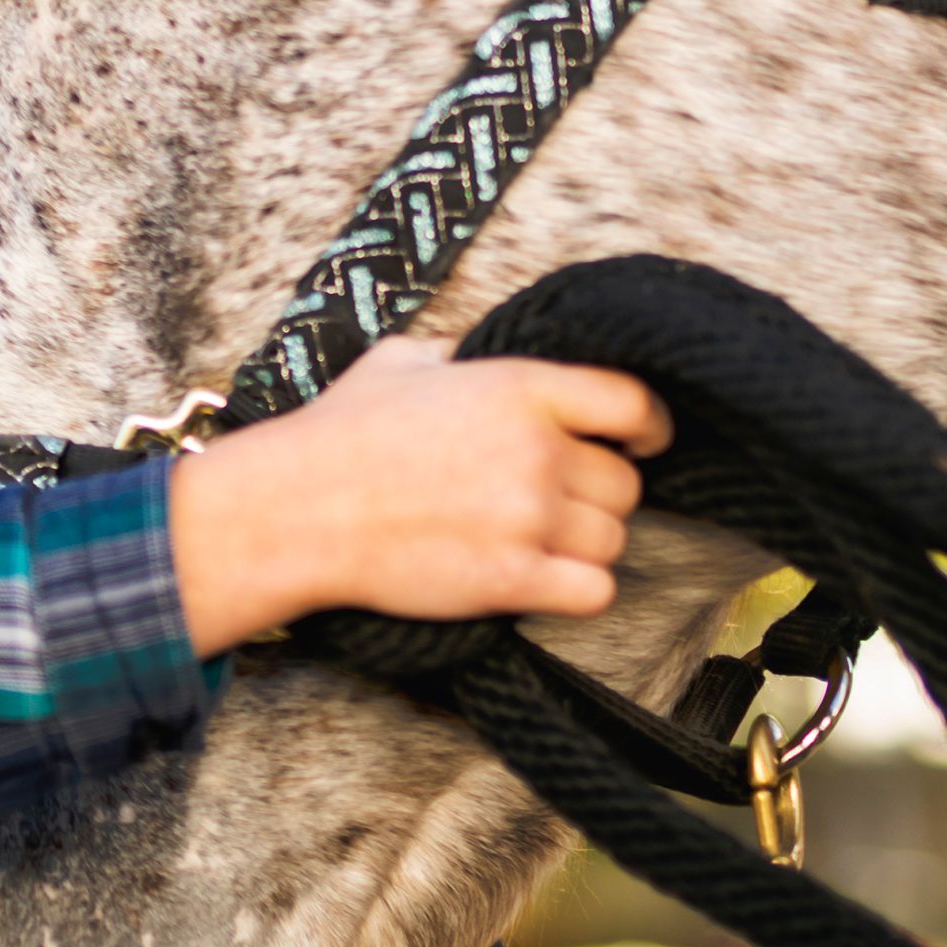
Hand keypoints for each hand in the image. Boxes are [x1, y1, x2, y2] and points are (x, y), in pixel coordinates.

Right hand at [166, 337, 670, 653]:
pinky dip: (580, 590)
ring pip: (614, 540)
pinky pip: (596, 592)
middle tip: (561, 500)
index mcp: (520, 387)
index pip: (633, 403)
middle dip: (600, 494)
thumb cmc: (341, 432)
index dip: (650, 426)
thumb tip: (483, 355)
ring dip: (587, 544)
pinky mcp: (512, 579)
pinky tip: (548, 580)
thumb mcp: (403, 361)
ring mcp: (527, 518)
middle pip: (625, 485)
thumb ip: (462, 353)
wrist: (296, 510)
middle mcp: (536, 451)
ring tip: (542, 540)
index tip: (642, 441)